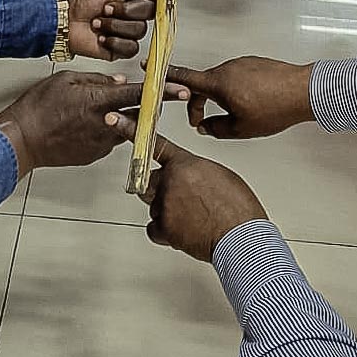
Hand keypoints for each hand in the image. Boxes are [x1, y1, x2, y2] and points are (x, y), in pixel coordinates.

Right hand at [0, 71, 191, 173]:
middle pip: (139, 115)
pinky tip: (85, 126)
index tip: (182, 91)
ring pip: (124, 127)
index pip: (141, 95)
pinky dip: (106, 130)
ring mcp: (101, 143)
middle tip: (151, 100)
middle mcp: (105, 124)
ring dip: (123, 119)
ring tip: (98, 112)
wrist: (21, 141)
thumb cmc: (38, 108)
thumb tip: (119, 81)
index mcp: (100, 101)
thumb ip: (97, 79)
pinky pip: (109, 139)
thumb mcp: (66, 80)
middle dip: (148, 107)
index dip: (164, 92)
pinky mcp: (94, 155)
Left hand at [69, 0, 200, 57]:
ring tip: (100, 21)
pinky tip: (102, 35)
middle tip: (108, 6)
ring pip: (140, 29)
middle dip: (128, 9)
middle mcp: (134, 8)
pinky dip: (113, 40)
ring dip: (116, 24)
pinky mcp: (121, 47)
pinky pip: (130, 47)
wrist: (63, 19)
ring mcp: (129, 28)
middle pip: (152, 9)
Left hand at [108, 123, 267, 261]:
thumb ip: (194, 170)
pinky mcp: (164, 228)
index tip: (114, 120)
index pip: (153, 143)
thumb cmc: (237, 207)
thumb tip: (187, 177)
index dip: (131, 130)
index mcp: (185, 164)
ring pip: (154, 206)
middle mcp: (171, 181)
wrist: (242, 237)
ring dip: (168, 212)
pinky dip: (166, 233)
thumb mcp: (219, 174)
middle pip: (149, 181)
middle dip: (160, 189)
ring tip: (194, 218)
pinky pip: (154, 229)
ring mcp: (165, 205)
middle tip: (182, 199)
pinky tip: (186, 231)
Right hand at [168, 56, 314, 138]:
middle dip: (196, 102)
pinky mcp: (254, 64)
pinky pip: (235, 78)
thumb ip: (217, 128)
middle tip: (199, 121)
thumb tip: (205, 127)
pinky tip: (248, 104)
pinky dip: (233, 91)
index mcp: (219, 82)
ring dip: (217, 98)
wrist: (304, 91)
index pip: (184, 77)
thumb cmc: (275, 108)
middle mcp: (227, 68)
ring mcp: (241, 64)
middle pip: (201, 84)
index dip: (163, 74)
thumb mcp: (241, 129)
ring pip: (220, 83)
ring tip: (233, 116)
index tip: (148, 66)